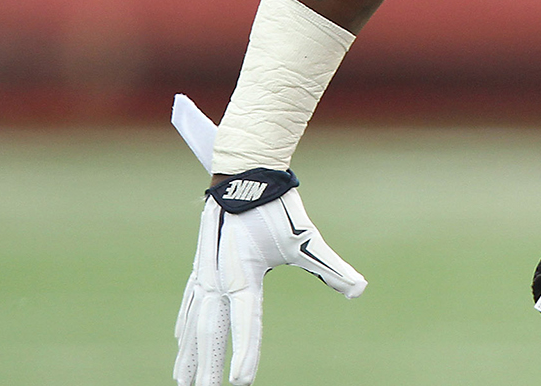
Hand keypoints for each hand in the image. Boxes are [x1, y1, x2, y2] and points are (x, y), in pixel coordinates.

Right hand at [175, 174, 365, 385]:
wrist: (244, 175)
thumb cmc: (277, 208)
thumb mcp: (307, 239)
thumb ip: (330, 268)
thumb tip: (360, 289)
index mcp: (244, 275)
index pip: (246, 322)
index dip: (245, 353)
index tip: (242, 382)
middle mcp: (219, 278)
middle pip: (211, 332)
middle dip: (207, 367)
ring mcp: (206, 273)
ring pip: (194, 322)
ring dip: (189, 352)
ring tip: (183, 379)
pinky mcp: (202, 266)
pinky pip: (189, 302)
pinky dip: (184, 325)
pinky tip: (179, 339)